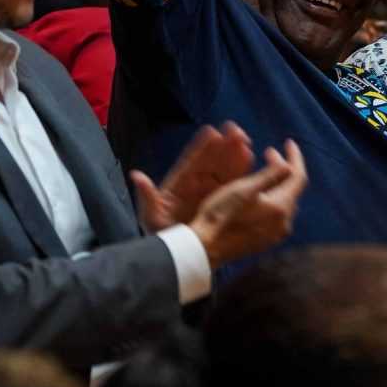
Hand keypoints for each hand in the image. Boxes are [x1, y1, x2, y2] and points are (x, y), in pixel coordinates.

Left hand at [132, 121, 252, 230]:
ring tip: (244, 139)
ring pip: (225, 168)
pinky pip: (234, 182)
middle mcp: (198, 184)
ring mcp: (212, 191)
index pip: (191, 162)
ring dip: (235, 152)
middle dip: (223, 144)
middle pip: (212, 161)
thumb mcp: (152, 217)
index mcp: (179, 185)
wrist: (178, 256)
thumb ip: (148, 197)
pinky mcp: (224, 200)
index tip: (212, 132)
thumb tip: (136, 175)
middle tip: (235, 130)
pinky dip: (242, 169)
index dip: (201, 147)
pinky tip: (250, 156)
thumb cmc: (162, 235)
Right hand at [188, 139, 307, 269]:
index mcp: (281, 207)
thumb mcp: (245, 188)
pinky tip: (258, 193)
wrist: (205, 248)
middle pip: (292, 189)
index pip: (298, 177)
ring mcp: (274, 234)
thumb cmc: (221, 214)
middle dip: (284, 168)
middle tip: (269, 153)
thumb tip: (289, 164)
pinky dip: (272, 197)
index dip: (295, 157)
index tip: (288, 142)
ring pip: (284, 201)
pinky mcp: (264, 240)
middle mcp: (283, 223)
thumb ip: (271, 175)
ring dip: (277, 183)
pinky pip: (276, 213)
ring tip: (264, 169)